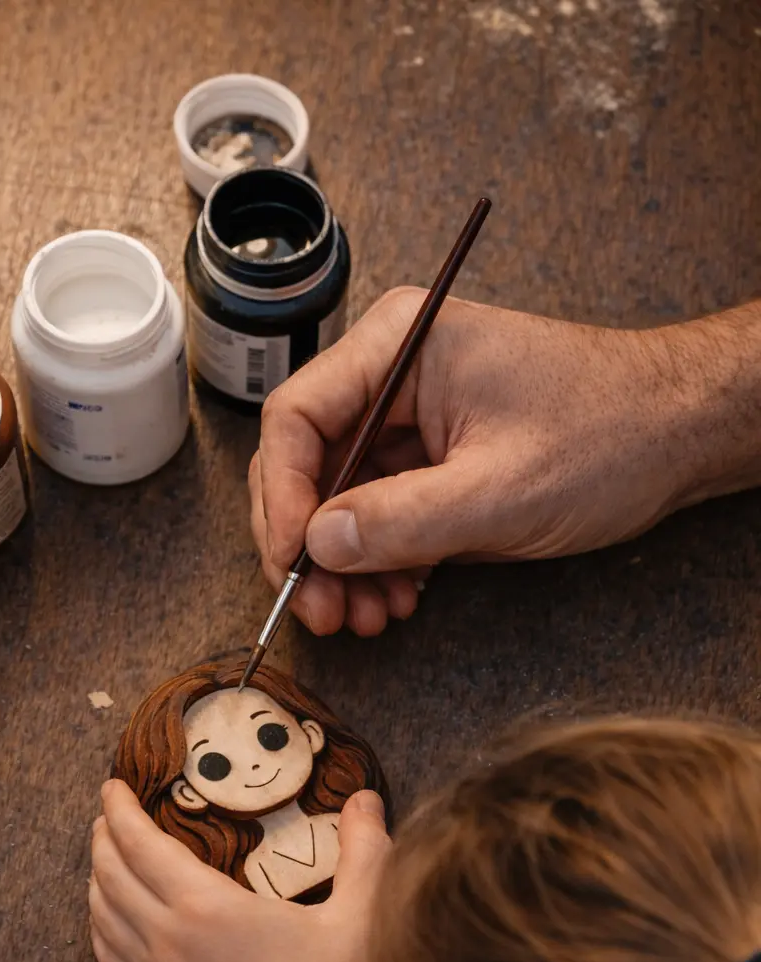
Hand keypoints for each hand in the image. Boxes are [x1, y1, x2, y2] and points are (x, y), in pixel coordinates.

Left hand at [89, 781, 390, 961]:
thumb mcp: (361, 913)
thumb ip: (363, 849)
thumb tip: (366, 796)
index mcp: (209, 908)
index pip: (141, 845)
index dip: (120, 811)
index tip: (113, 787)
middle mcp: (169, 942)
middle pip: (112, 876)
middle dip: (104, 837)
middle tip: (109, 812)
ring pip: (102, 917)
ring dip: (98, 879)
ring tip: (106, 855)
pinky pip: (110, 961)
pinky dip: (100, 927)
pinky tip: (108, 916)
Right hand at [250, 292, 760, 635]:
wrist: (679, 435)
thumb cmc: (610, 434)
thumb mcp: (501, 490)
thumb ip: (401, 521)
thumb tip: (318, 546)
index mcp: (400, 344)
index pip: (296, 418)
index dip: (282, 498)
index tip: (292, 563)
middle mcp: (394, 375)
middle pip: (307, 463)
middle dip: (310, 546)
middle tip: (321, 610)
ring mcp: (411, 420)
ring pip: (338, 500)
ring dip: (344, 566)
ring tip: (368, 617)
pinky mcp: (431, 460)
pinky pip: (379, 514)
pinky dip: (379, 562)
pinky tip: (396, 599)